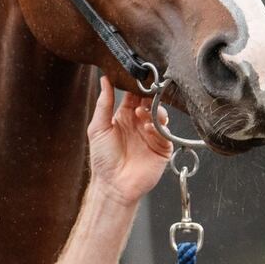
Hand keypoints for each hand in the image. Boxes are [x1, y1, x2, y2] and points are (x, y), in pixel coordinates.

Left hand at [86, 75, 172, 205]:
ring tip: (142, 113)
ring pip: (160, 115)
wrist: (113, 185)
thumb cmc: (103, 158)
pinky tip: (148, 127)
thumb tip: (104, 79)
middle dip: (149, 96)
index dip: (136, 87)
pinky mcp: (162, 148)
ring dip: (153, 110)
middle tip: (146, 92)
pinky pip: (166, 132)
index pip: (133, 96)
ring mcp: (151, 135)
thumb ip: (103, 103)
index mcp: (124, 117)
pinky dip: (159, 127)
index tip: (137, 78)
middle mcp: (139, 124)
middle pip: (149, 103)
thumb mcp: (98, 127)